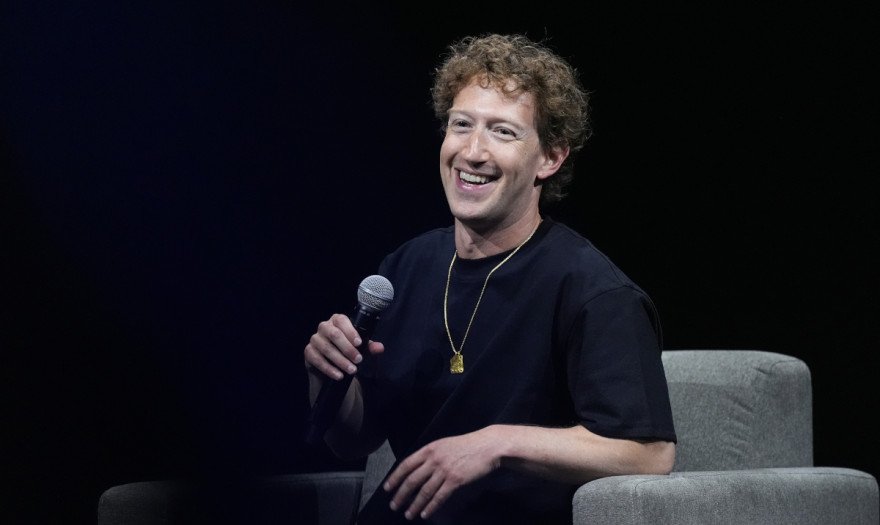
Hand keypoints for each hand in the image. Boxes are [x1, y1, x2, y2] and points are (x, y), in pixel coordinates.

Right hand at [304, 313, 383, 380]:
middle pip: (334, 334)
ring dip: (340, 360)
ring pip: (326, 348)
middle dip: (347, 348)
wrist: (333, 366)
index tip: (359, 343)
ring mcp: (314, 339)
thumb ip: (370, 347)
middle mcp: (324, 327)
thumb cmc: (347, 351)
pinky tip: (339, 375)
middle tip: (359, 360)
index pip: (342, 320)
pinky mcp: (308, 352)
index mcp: (337, 321)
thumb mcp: (360, 349)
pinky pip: (317, 359)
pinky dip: (329, 368)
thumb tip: (380, 348)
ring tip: (352, 370)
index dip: (350, 331)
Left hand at [383, 428, 500, 520]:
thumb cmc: (467, 445)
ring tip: (408, 514)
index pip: (406, 465)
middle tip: (394, 505)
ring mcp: (444, 470)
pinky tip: (424, 514)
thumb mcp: (444, 445)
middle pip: (411, 480)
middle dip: (401, 495)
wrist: (486, 446)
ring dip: (414, 505)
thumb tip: (417, 469)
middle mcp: (434, 460)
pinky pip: (439, 496)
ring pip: (424, 491)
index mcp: (429, 449)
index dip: (395, 477)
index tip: (387, 488)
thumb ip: (431, 455)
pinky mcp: (455, 480)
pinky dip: (430, 507)